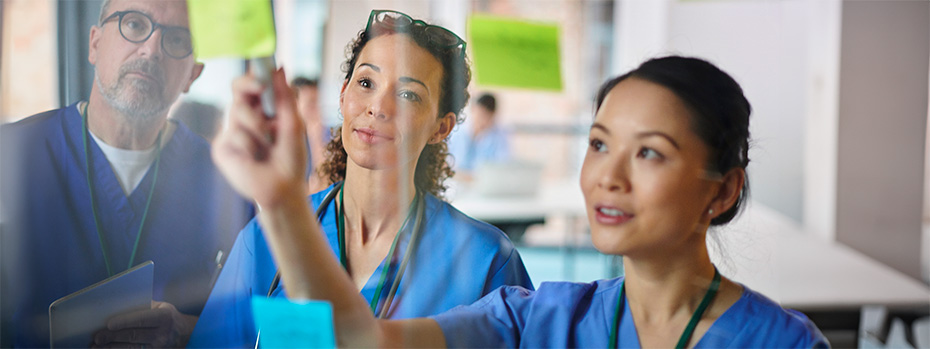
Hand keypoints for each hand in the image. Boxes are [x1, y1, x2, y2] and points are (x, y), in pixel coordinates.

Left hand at [92, 301, 197, 347]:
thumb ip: (145, 306)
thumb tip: (120, 305)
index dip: (125, 322)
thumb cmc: (169, 317)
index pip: (142, 320)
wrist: (186, 334)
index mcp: (164, 318)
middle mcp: (162, 334)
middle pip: (133, 336)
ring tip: (96, 347)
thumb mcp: (163, 307)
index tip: (109, 324)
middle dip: (113, 337)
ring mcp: (159, 347)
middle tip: (97, 337)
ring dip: (112, 348)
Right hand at [212, 68, 308, 207]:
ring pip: (237, 110)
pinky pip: (234, 134)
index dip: (254, 74)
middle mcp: (244, 116)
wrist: (283, 186)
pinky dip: (249, 145)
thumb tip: (280, 68)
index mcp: (261, 109)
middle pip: (236, 89)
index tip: (263, 69)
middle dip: (248, 86)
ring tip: (268, 143)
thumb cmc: (290, 156)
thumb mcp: (293, 124)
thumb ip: (285, 97)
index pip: (251, 83)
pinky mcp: (222, 147)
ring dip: (258, 125)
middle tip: (261, 87)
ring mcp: (231, 131)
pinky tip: (254, 158)